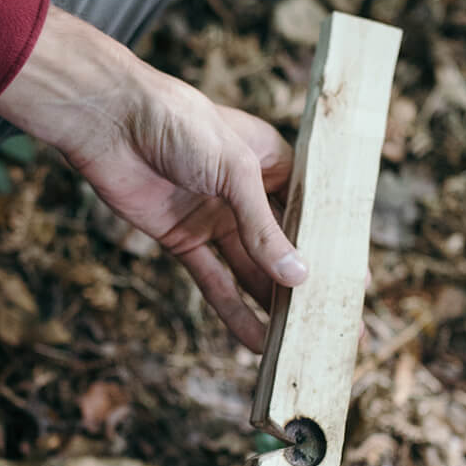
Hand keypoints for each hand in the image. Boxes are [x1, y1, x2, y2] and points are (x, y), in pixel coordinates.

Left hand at [0, 7, 306, 351]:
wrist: (110, 123)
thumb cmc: (179, 125)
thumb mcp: (234, 172)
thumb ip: (264, 228)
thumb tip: (297, 276)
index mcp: (270, 163)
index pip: (311, 213)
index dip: (331, 248)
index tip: (355, 285)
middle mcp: (245, 193)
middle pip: (282, 247)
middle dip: (304, 284)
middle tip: (330, 324)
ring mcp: (214, 218)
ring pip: (249, 270)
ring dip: (271, 304)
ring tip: (298, 342)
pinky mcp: (182, 239)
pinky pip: (213, 280)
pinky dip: (232, 310)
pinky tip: (255, 340)